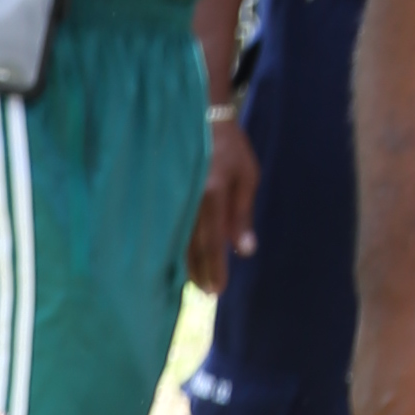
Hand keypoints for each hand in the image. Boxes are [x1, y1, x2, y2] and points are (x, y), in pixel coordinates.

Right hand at [187, 104, 258, 299]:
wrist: (201, 119)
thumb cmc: (231, 149)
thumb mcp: (247, 178)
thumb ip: (243, 215)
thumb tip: (245, 250)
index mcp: (213, 197)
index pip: (214, 243)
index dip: (216, 269)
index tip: (220, 289)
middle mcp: (191, 202)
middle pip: (193, 249)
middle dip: (201, 273)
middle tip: (208, 295)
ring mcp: (176, 200)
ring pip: (178, 242)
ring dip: (187, 266)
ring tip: (194, 285)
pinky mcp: (166, 197)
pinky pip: (170, 230)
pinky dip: (175, 248)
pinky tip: (179, 261)